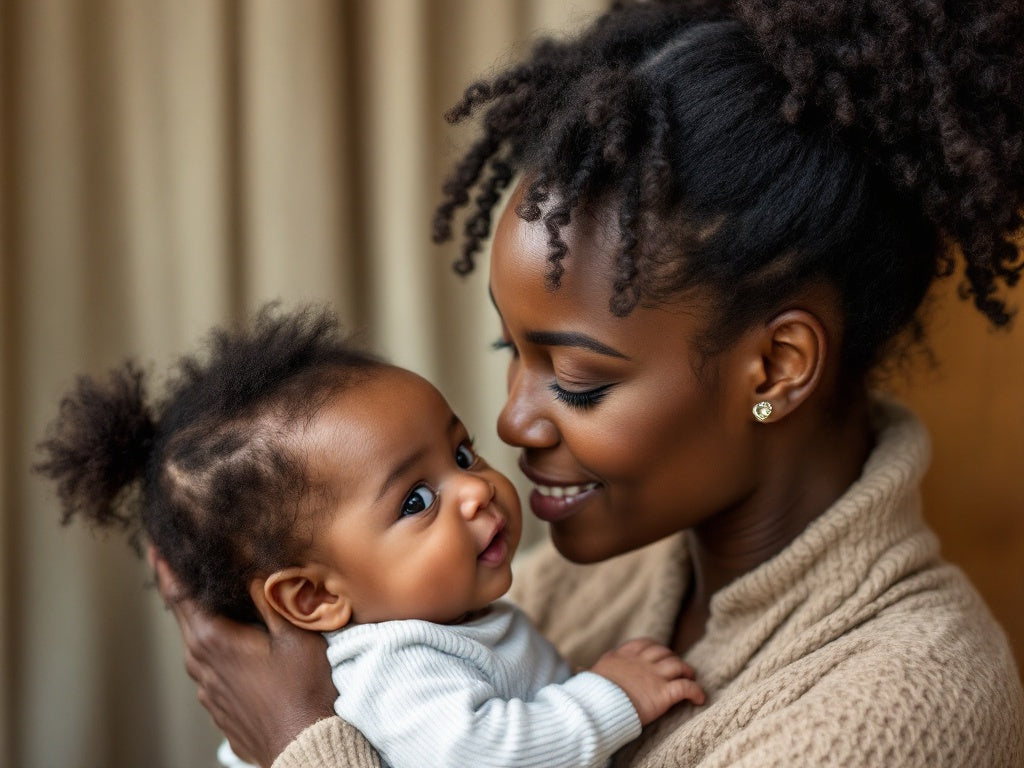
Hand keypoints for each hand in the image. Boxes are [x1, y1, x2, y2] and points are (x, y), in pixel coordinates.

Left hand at [150, 547, 336, 766]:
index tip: (155, 545)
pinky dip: (216, 647)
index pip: (178, 596)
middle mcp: (201, 665)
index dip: (165, 568)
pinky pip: (210, 668)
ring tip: (215, 600)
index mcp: (213, 640)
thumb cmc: (305, 691)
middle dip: (183, 590)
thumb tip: (253, 570)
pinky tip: (238, 644)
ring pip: (198, 644)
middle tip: (184, 562)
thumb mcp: (295, 634)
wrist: (305, 748)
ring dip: (202, 620)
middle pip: (184, 617)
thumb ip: (270, 599)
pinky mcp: (219, 707)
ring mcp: (208, 690)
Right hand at [589, 637, 704, 725]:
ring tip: (691, 676)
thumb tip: (579, 670)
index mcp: (623, 656)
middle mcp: (641, 663)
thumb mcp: (590, 675)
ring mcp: (654, 676)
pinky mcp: (663, 693)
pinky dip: (696, 691)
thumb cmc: (591, 693)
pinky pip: (686, 688)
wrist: (599, 705)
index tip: (659, 652)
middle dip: (672, 658)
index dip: (655, 647)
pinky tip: (699, 698)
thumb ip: (591, 671)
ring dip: (686, 670)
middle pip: (664, 653)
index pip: (644, 644)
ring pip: (678, 666)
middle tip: (678, 667)